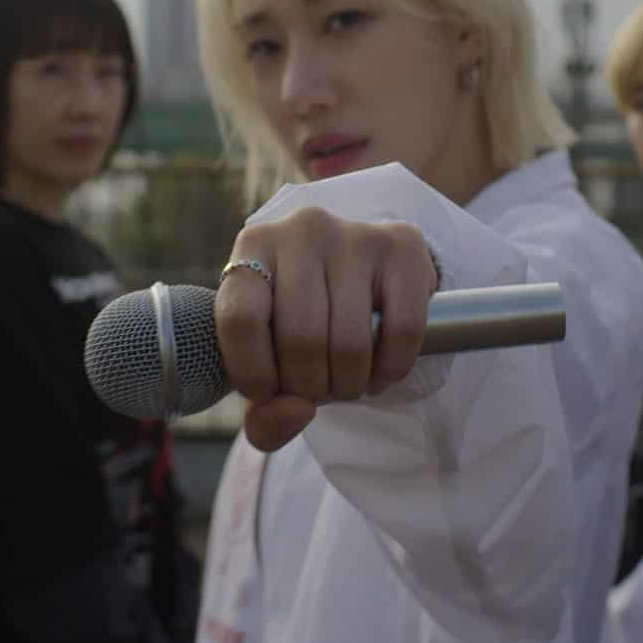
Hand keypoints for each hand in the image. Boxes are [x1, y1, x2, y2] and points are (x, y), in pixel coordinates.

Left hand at [215, 206, 436, 450]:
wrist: (368, 274)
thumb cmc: (303, 322)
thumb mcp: (271, 359)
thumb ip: (264, 412)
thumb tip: (295, 413)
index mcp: (253, 246)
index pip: (240, 319)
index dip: (254, 373)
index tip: (269, 392)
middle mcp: (302, 230)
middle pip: (299, 338)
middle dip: (310, 387)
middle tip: (317, 389)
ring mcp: (355, 234)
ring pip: (349, 343)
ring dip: (349, 385)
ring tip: (347, 381)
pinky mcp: (402, 247)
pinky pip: (401, 331)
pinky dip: (390, 370)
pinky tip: (379, 371)